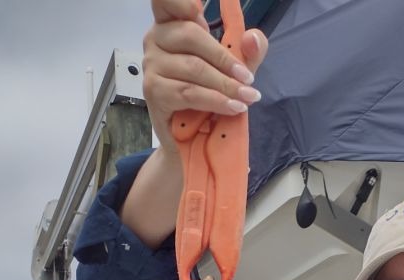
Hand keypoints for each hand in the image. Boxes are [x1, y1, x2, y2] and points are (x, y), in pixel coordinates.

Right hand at [143, 0, 268, 154]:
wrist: (192, 142)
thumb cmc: (209, 100)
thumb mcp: (233, 72)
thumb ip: (247, 52)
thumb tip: (251, 37)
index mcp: (172, 24)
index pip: (167, 1)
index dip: (183, 2)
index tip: (202, 13)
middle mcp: (156, 39)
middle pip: (190, 34)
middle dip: (225, 59)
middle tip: (248, 81)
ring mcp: (151, 65)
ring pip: (193, 68)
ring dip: (225, 85)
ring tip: (246, 99)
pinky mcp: (153, 91)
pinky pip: (189, 92)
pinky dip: (215, 101)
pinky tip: (232, 107)